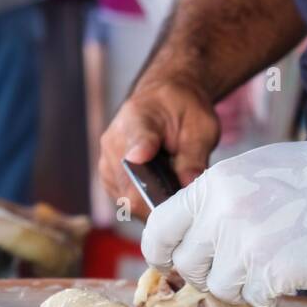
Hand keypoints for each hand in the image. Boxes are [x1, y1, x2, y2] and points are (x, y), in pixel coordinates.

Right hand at [98, 76, 220, 218]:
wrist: (161, 102)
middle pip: (130, 188)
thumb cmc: (181, 110)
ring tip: (173, 191)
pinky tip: (161, 192)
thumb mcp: (200, 126)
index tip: (142, 157)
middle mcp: (113, 143)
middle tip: (186, 202)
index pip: (136, 140)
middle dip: (161, 201)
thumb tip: (189, 184)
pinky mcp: (109, 181)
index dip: (141, 153)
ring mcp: (107, 165)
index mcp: (137, 119)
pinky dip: (146, 203)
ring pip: (128, 202)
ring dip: (154, 204)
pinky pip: (126, 204)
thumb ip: (194, 156)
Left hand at [142, 111, 306, 306]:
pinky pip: (253, 298)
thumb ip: (211, 206)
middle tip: (235, 261)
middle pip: (187, 267)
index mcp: (211, 187)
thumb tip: (185, 243)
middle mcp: (222, 216)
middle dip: (206, 271)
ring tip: (268, 259)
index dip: (161, 253)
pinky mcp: (273, 273)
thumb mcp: (246, 174)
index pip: (158, 231)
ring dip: (239, 284)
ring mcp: (247, 247)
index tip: (169, 261)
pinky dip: (268, 291)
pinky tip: (288, 265)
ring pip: (219, 288)